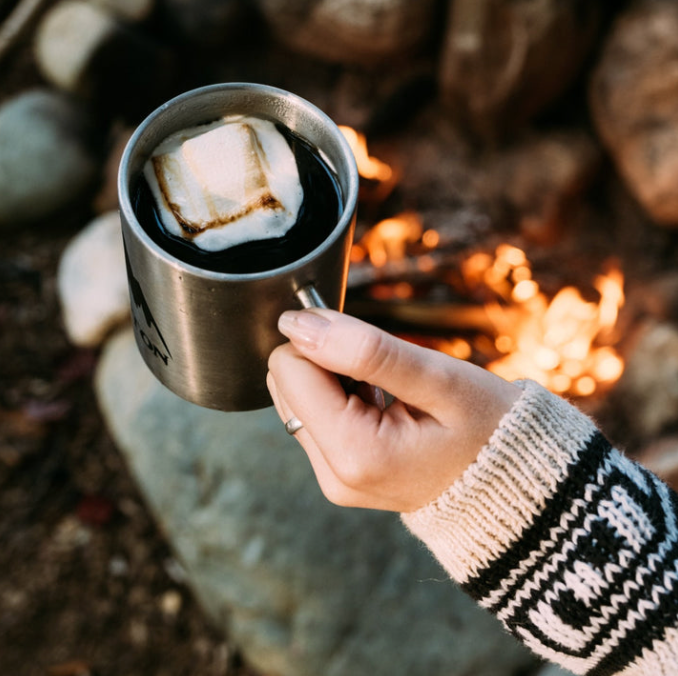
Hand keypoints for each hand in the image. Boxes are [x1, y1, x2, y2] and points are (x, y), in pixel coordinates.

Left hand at [266, 309, 519, 512]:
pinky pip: (315, 419)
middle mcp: (334, 476)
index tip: (369, 344)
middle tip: (386, 372)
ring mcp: (335, 480)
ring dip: (335, 381)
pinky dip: (342, 400)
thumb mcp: (438, 379)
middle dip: (328, 362)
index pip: (289, 368)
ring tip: (389, 392)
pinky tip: (384, 406)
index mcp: (355, 454)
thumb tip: (297, 324)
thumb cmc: (489, 428)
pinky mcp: (339, 475)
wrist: (514, 482)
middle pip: (287, 384)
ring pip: (296, 400)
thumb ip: (365, 350)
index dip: (324, 340)